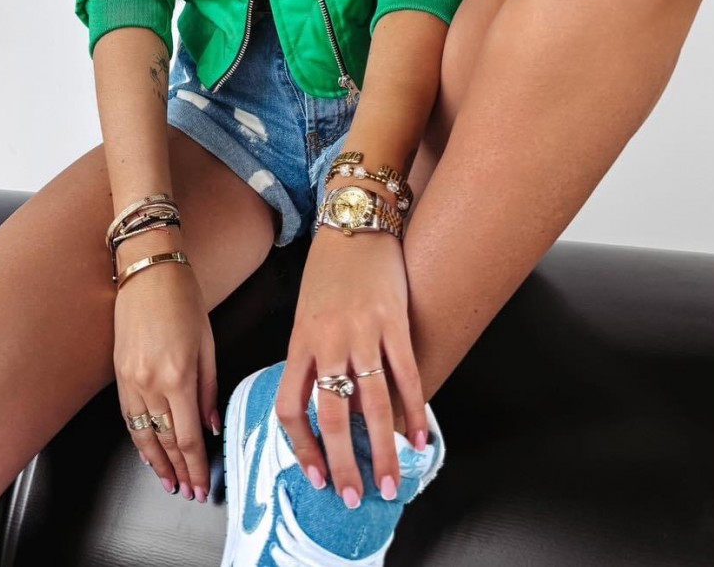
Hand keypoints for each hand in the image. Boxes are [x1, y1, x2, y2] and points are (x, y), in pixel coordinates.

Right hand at [113, 239, 218, 502]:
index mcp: (178, 376)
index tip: (201, 486)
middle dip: (178, 471)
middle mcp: (151, 383)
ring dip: (156, 463)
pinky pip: (128, 417)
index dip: (196, 466)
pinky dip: (138, 439)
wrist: (147, 269)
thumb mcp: (208, 341)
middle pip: (165, 441)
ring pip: (143, 435)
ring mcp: (130, 379)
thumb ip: (210, 388)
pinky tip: (146, 451)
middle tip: (188, 492)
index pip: (188, 437)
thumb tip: (211, 424)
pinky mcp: (118, 373)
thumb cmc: (183, 297)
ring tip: (168, 482)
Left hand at [275, 221, 427, 507]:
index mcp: (300, 340)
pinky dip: (415, 411)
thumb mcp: (308, 311)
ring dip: (383, 450)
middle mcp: (327, 340)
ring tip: (392, 482)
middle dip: (343, 463)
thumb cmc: (330, 267)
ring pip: (372, 404)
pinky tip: (421, 438)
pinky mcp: (393, 320)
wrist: (355, 219)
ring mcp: (362, 331)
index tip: (313, 473)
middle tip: (354, 495)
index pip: (292, 406)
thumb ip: (313, 354)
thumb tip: (328, 403)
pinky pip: (406, 375)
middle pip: (332, 414)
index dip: (302, 446)